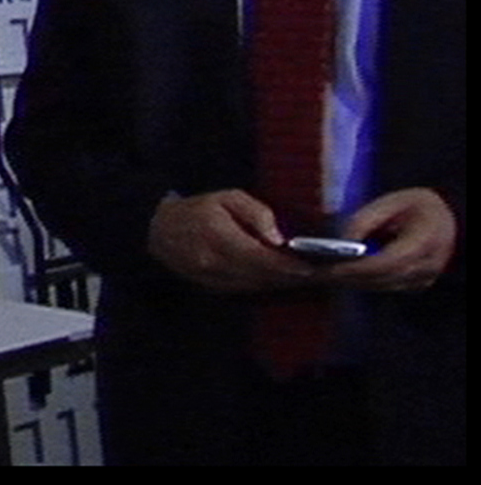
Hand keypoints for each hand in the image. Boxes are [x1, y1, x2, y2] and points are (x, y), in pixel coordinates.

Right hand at [147, 190, 322, 292]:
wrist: (157, 231)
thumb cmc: (196, 210)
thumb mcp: (226, 197)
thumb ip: (255, 212)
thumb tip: (278, 238)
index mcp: (219, 237)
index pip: (262, 257)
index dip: (290, 265)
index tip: (315, 266)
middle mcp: (216, 263)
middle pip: (265, 276)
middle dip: (297, 276)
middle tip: (328, 274)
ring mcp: (214, 280)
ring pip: (260, 286)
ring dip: (287, 283)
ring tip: (316, 277)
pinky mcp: (215, 289)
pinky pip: (250, 289)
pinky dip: (270, 284)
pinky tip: (288, 279)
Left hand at [328, 188, 456, 291]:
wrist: (446, 215)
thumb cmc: (417, 205)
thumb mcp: (389, 202)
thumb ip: (364, 221)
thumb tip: (342, 242)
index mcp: (423, 241)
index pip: (386, 262)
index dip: (357, 268)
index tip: (330, 269)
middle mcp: (428, 265)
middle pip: (383, 279)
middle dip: (349, 278)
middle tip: (318, 275)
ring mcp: (426, 277)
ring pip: (384, 286)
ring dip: (355, 282)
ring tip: (325, 275)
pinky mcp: (420, 283)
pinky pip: (389, 286)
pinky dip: (367, 282)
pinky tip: (347, 275)